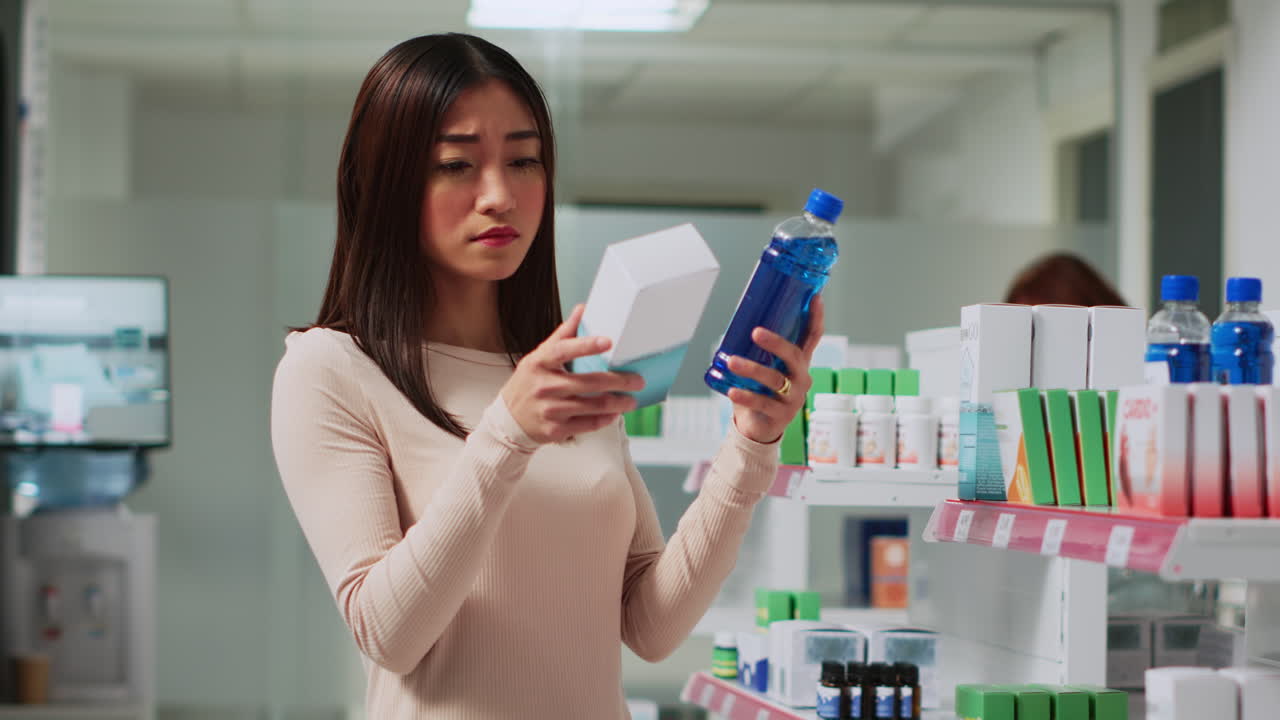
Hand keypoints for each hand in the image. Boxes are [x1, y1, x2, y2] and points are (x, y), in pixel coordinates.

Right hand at [501, 304, 644, 444]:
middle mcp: (544, 386)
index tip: (608, 341)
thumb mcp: (539, 357)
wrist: (508, 419)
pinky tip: (614, 414)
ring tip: (631, 400)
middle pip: (588, 383)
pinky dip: (605, 419)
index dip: (586, 345)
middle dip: (619, 382)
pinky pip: (588, 424)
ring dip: (618, 403)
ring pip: (592, 406)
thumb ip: (563, 335)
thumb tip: (583, 309)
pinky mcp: (555, 430)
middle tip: (637, 380)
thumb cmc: (529, 383)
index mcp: (540, 363)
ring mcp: (549, 410)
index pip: (563, 350)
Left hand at [724, 294, 824, 443]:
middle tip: (756, 332)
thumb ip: (756, 349)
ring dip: (752, 369)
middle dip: (776, 342)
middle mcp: (801, 378)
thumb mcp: (762, 367)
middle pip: (794, 356)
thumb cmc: (759, 391)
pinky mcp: (782, 415)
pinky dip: (746, 396)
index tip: (815, 297)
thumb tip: (737, 321)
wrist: (758, 428)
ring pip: (775, 379)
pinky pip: (763, 402)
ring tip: (732, 361)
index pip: (812, 337)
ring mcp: (794, 397)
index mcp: (799, 363)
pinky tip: (732, 391)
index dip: (815, 318)